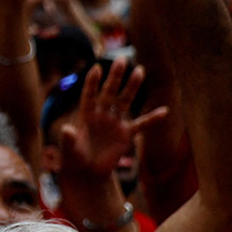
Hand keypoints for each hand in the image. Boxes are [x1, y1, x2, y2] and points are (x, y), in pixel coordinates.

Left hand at [58, 58, 167, 179]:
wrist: (87, 172)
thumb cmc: (74, 160)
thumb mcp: (69, 151)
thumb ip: (68, 140)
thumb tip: (66, 129)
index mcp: (85, 117)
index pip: (89, 96)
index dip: (92, 83)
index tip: (96, 68)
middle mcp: (101, 116)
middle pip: (109, 93)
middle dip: (115, 77)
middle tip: (122, 58)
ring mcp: (114, 123)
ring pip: (124, 101)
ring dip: (131, 87)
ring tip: (140, 70)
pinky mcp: (125, 134)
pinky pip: (141, 125)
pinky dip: (152, 119)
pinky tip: (164, 111)